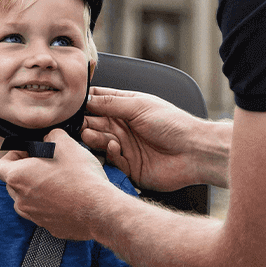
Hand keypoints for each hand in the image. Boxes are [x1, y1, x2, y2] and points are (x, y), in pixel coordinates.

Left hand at [0, 129, 120, 239]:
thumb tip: (49, 139)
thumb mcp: (65, 142)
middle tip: (46, 164)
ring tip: (58, 180)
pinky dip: (51, 204)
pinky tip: (68, 196)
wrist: (99, 209)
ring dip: (37, 189)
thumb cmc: (80, 176)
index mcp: (18, 177)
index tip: (29, 152)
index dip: (13, 155)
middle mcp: (21, 200)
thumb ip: (51, 136)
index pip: (0, 166)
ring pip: (28, 199)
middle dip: (26, 172)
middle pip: (13, 183)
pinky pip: (44, 212)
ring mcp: (34, 216)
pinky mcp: (49, 227)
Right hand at [82, 86, 222, 191]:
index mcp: (125, 108)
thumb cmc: (173, 124)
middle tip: (78, 126)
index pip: (97, 103)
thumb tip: (86, 98)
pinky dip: (109, 155)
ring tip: (90, 136)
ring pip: (99, 143)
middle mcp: (122, 128)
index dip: (84, 104)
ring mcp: (124, 147)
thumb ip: (111, 103)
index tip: (70, 106)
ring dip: (93, 139)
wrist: (195, 152)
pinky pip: (111, 161)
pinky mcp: (128, 168)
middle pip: (94, 124)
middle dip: (84, 124)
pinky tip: (114, 148)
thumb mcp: (139, 106)